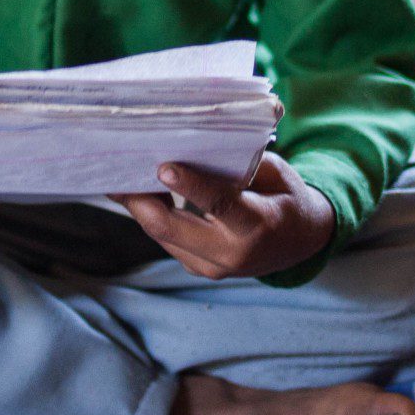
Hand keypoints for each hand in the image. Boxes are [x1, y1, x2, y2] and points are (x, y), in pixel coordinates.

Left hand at [117, 151, 335, 280]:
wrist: (299, 244)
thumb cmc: (286, 197)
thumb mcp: (276, 174)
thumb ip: (240, 164)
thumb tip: (194, 145)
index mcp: (258, 225)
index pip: (220, 205)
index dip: (190, 185)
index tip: (163, 167)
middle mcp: (232, 254)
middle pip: (173, 228)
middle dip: (139, 200)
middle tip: (115, 171)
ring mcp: (213, 268)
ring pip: (162, 235)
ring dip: (138, 206)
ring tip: (116, 176)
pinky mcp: (199, 269)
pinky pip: (167, 240)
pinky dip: (151, 216)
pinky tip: (136, 193)